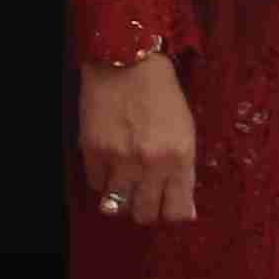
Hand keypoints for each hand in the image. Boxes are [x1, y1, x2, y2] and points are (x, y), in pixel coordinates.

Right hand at [82, 51, 199, 227]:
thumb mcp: (186, 131)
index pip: (178, 212)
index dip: (174, 213)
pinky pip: (96, 185)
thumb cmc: (163, 95)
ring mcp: (119, 160)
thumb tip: (186, 211)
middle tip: (146, 195)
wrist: (128, 63)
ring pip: (117, 207)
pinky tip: (109, 164)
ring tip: (125, 183)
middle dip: (146, 209)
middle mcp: (151, 164)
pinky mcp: (93, 152)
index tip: (169, 205)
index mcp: (180, 157)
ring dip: (122, 199)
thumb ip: (185, 171)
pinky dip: (103, 180)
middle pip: (145, 215)